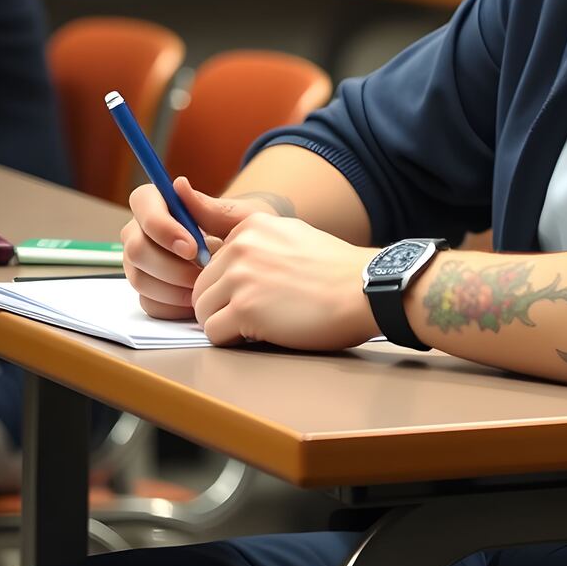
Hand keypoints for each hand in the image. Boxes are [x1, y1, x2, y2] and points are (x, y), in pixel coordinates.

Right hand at [122, 178, 278, 320]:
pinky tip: (199, 299)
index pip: (142, 204)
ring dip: (176, 288)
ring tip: (207, 285)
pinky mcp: (147, 290)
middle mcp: (140, 231)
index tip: (193, 247)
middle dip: (172, 266)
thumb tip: (179, 184)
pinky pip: (150, 303)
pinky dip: (176, 306)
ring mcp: (139, 263)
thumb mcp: (239, 217)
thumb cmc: (244, 229)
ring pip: (141, 280)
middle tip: (205, 273)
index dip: (162, 227)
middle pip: (136, 249)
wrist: (250, 258)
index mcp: (157, 202)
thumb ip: (209, 207)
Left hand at [191, 213, 376, 350]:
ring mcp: (241, 276)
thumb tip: (223, 257)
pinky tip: (262, 333)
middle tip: (257, 312)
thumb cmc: (335, 271)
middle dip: (222, 305)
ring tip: (260, 323)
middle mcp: (242, 245)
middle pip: (201, 286)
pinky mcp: (245, 309)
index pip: (211, 258)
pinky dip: (232, 340)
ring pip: (202, 310)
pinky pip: (213, 333)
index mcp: (253, 225)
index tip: (248, 290)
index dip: (226, 282)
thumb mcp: (293, 235)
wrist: (365, 290)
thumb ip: (257, 241)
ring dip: (225, 323)